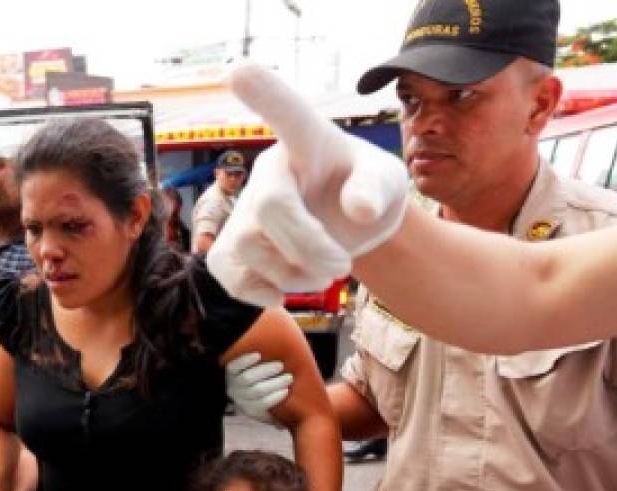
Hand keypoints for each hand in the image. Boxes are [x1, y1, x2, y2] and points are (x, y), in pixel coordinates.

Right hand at [207, 65, 408, 306]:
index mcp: (306, 142)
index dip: (263, 95)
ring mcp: (243, 212)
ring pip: (250, 248)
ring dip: (294, 276)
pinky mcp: (231, 249)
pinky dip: (260, 292)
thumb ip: (377, 188)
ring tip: (321, 275)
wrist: (348, 227)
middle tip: (341, 265)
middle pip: (271, 210)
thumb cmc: (364, 190)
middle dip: (311, 249)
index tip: (240, 72)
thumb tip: (359, 211)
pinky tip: (282, 288)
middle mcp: (267, 172)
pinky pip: (229, 275)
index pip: (286, 113)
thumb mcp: (386, 181)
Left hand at [225, 351, 292, 423]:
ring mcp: (233, 383)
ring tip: (280, 365)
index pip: (262, 405)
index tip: (287, 390)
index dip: (275, 398)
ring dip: (265, 371)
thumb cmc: (255, 399)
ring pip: (247, 379)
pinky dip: (246, 361)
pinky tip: (258, 355)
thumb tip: (283, 426)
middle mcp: (239, 397)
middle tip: (289, 377)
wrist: (229, 386)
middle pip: (257, 391)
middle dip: (275, 384)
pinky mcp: (228, 371)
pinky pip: (235, 366)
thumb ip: (274, 417)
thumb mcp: (263, 411)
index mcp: (249, 408)